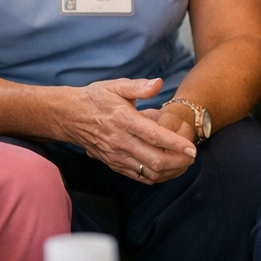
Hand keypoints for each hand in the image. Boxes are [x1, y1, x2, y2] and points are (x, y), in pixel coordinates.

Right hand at [64, 78, 197, 184]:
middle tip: (192, 156)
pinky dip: (156, 176)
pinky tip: (167, 169)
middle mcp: (120, 141)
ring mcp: (116, 156)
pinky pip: (138, 176)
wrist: (69, 116)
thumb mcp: (115, 85)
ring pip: (148, 173)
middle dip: (178, 162)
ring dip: (170, 172)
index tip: (192, 148)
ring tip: (183, 163)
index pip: (154, 136)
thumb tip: (158, 83)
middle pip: (154, 160)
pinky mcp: (114, 164)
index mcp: (123, 120)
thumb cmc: (96, 98)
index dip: (175, 144)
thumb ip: (138, 86)